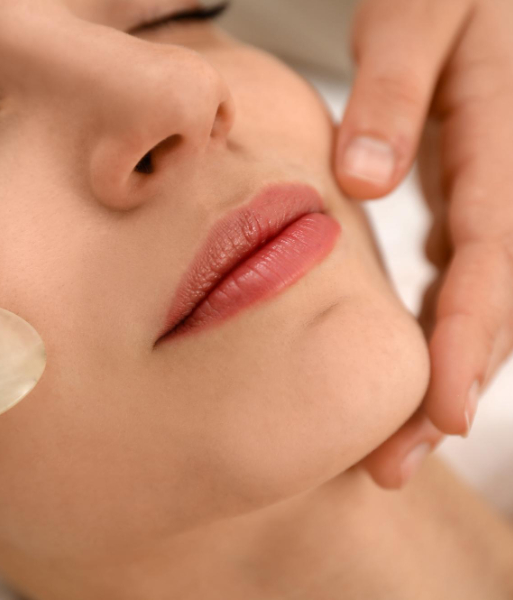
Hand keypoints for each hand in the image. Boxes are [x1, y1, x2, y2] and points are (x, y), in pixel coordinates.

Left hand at [334, 0, 512, 487]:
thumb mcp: (416, 11)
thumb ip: (391, 89)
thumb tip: (362, 183)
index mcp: (502, 139)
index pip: (493, 255)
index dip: (470, 338)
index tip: (441, 413)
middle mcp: (506, 177)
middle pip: (493, 300)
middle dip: (451, 386)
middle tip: (391, 465)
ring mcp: (492, 189)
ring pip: (481, 296)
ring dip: (442, 369)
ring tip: (392, 444)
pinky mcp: (468, 189)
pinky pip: (464, 269)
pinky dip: (436, 323)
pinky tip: (404, 360)